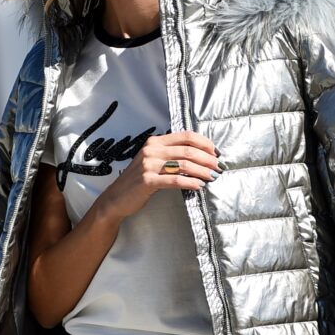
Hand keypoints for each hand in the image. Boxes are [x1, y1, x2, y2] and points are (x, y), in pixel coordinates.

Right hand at [104, 131, 218, 220]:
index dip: (204, 143)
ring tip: (212, 177)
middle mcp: (151, 150)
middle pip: (187, 150)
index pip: (186, 136)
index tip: (215, 153)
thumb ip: (171, 155)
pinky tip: (198, 186)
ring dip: (202, 171)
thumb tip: (200, 156)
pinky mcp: (147, 181)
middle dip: (207, 159)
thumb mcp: (153, 161)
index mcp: (155, 142)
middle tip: (218, 167)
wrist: (116, 198)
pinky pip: (175, 180)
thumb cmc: (139, 181)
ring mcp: (148, 165)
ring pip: (184, 164)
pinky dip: (190, 183)